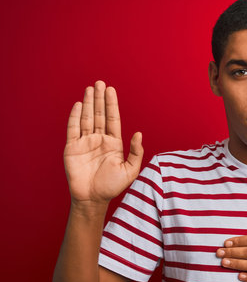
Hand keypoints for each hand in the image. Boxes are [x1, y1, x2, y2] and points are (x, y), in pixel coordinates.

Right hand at [64, 80, 142, 203]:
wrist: (93, 199)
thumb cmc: (112, 186)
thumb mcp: (130, 170)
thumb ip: (136, 152)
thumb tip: (139, 134)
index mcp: (113, 143)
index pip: (113, 119)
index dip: (112, 104)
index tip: (111, 90)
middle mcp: (99, 140)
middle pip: (99, 115)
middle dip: (99, 99)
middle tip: (99, 83)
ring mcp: (85, 142)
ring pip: (87, 118)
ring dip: (88, 103)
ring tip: (90, 89)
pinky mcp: (72, 148)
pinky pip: (73, 129)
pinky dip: (75, 117)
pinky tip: (79, 105)